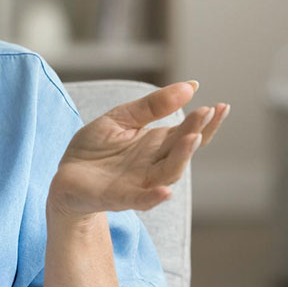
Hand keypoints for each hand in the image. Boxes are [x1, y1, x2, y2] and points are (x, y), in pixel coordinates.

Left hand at [47, 81, 228, 221]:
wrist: (65, 176)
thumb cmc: (95, 148)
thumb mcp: (121, 118)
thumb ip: (153, 106)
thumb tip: (191, 86)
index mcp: (156, 145)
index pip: (187, 133)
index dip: (206, 122)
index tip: (222, 106)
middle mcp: (153, 165)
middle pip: (182, 150)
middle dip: (196, 132)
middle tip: (207, 113)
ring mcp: (138, 183)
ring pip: (167, 174)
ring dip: (181, 157)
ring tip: (193, 137)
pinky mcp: (118, 198)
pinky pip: (140, 200)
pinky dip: (153, 197)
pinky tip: (165, 191)